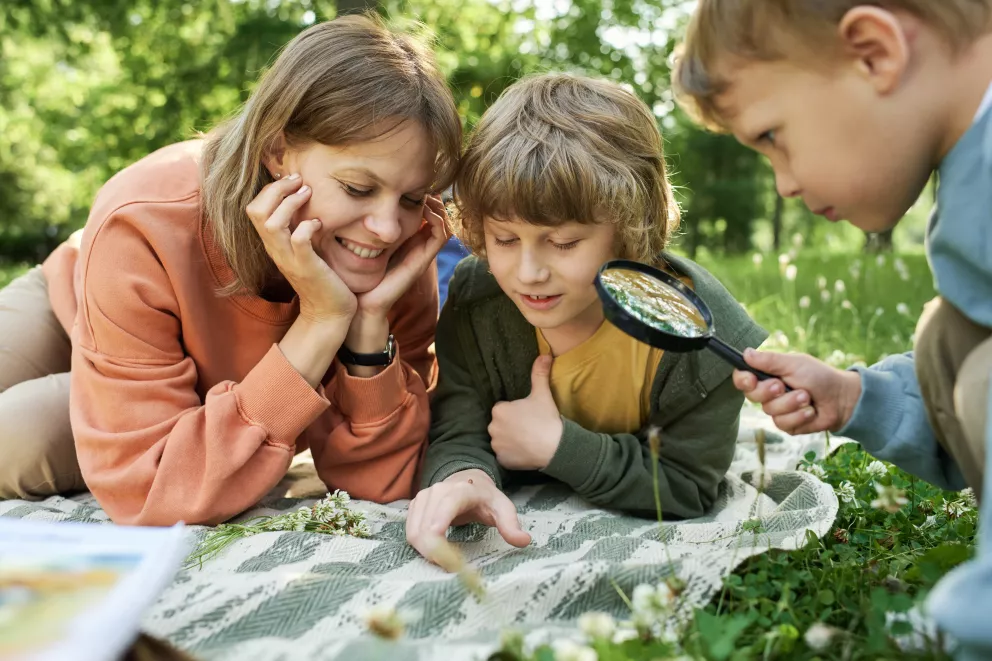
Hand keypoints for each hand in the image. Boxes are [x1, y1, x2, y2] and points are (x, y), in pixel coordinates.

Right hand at [245, 175, 355, 323]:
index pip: (254, 209)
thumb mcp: (304, 248)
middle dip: (276, 189)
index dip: (269, 189)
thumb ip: (298, 227)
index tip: (292, 180)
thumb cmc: (321, 277)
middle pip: (255, 211)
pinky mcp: (307, 268)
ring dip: (290, 203)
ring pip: (271, 224)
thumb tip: (304, 197)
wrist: (329, 312)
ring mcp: (290, 259)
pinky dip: (307, 227)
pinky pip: (299, 241)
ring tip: (308, 193)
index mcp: (273, 243)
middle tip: (298, 181)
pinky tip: (319, 223)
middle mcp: (276, 250)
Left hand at [354, 195, 449, 319]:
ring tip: (429, 193)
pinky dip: (438, 221)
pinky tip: (426, 210)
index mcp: (404, 238)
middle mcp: (416, 244)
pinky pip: (441, 236)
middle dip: (433, 197)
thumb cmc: (355, 274)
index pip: (423, 211)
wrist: (362, 302)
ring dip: (439, 206)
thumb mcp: (355, 241)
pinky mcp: (423, 260)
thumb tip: (347, 198)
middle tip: (425, 183)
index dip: (422, 195)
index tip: (412, 180)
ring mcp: (421, 252)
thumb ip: (356, 225)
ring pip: (443, 223)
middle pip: (437, 214)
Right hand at [406, 469, 530, 561]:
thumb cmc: (487, 499)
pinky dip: (418, 546)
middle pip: (426, 523)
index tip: (435, 541)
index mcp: (462, 490)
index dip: (439, 520)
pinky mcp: (416, 505)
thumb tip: (523, 541)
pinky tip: (433, 553)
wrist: (468, 481)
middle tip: (448, 568)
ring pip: (414, 530)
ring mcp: (424, 497)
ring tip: (442, 562)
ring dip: (424, 550)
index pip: (448, 503)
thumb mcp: (503, 509)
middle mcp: (439, 490)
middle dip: (433, 550)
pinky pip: (410, 530)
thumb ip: (511, 525)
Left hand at [489, 356, 562, 469]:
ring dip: (510, 440)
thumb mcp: (542, 394)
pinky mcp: (502, 460)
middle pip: (500, 425)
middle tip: (528, 428)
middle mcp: (492, 428)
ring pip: (501, 440)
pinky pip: (504, 456)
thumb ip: (539, 373)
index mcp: (499, 410)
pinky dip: (511, 455)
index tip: (528, 416)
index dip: (515, 412)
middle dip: (510, 426)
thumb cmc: (547, 419)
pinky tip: (524, 452)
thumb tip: (545, 354)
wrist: (555, 447)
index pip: (503, 409)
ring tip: (527, 441)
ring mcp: (496, 446)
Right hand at [733, 349, 862, 434]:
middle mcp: (769, 393)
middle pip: (753, 396)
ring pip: (770, 411)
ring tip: (807, 397)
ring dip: (791, 404)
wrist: (841, 398)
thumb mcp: (794, 363)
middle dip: (770, 391)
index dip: (743, 380)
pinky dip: (799, 416)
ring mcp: (777, 410)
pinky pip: (783, 424)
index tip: (751, 379)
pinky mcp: (787, 425)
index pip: (743, 378)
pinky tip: (810, 411)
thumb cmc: (818, 376)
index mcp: (767, 375)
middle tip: (784, 386)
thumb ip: (769, 360)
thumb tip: (745, 353)